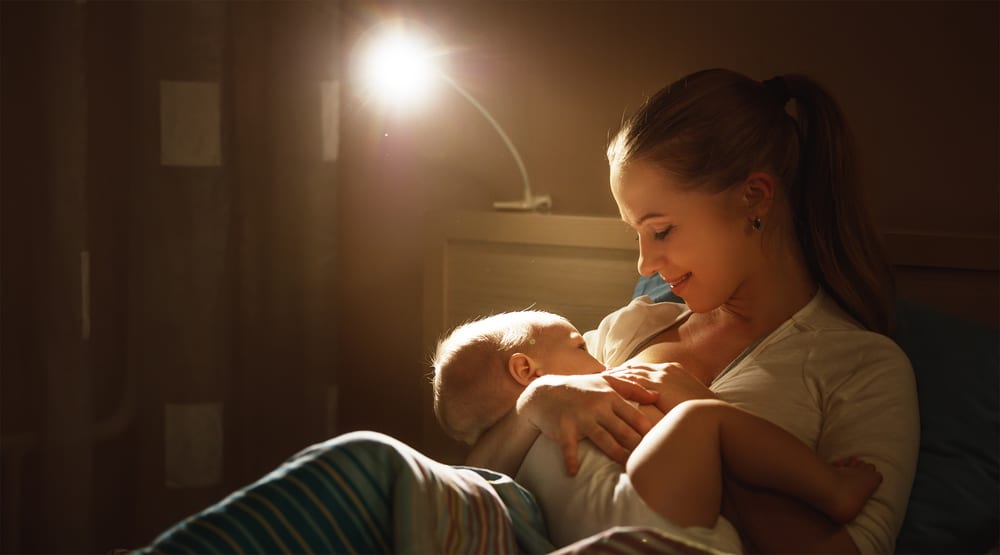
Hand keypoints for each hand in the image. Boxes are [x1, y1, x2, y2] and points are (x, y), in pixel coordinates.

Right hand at [516, 373, 656, 475]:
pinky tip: (574, 473)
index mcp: (610, 396)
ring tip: (628, 469)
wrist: (545, 392)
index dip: (650, 433)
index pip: (636, 417)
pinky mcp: (564, 428)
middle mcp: (598, 407)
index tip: (661, 446)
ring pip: (604, 440)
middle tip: (651, 463)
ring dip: (617, 455)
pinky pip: (569, 448)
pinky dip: (571, 461)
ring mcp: (581, 418)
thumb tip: (656, 395)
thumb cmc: (580, 388)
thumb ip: (631, 387)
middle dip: (638, 447)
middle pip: (624, 431)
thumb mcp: (605, 382)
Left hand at [603, 362, 715, 413]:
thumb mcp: (686, 400)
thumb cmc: (702, 413)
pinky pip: (634, 382)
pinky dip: (620, 383)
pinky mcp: (659, 386)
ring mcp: (662, 375)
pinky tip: (607, 387)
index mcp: (673, 369)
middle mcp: (665, 369)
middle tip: (599, 375)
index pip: (645, 368)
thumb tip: (662, 404)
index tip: (614, 374)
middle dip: (617, 371)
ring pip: (631, 373)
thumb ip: (672, 397)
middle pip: (634, 368)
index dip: (628, 371)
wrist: (715, 414)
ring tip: (598, 380)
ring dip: (614, 376)